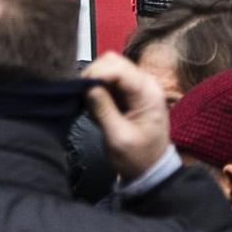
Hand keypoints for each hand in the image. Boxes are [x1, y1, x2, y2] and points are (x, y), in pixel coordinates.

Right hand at [82, 52, 173, 184]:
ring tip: (90, 106)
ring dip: (95, 83)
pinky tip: (97, 108)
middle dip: (93, 75)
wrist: (150, 169)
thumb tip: (87, 88)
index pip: (118, 68)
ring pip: (109, 68)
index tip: (81, 91)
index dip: (96, 74)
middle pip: (113, 62)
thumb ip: (103, 110)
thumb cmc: (137, 158)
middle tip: (82, 97)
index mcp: (147, 92)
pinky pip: (109, 80)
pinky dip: (98, 90)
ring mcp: (138, 86)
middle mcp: (145, 83)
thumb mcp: (118, 138)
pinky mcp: (129, 93)